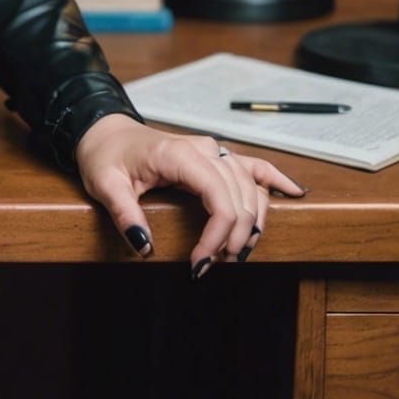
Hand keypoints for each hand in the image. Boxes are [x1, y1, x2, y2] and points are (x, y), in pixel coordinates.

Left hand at [71, 113, 308, 275]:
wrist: (104, 132)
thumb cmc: (104, 156)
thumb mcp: (104, 184)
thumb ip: (124, 214)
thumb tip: (145, 247)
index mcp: (180, 156)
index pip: (219, 200)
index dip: (218, 237)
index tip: (201, 264)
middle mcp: (204, 150)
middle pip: (239, 199)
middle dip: (233, 238)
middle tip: (213, 265)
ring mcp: (212, 150)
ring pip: (251, 188)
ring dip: (252, 222)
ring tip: (237, 252)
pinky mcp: (214, 155)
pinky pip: (253, 165)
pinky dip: (274, 180)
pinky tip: (294, 193)